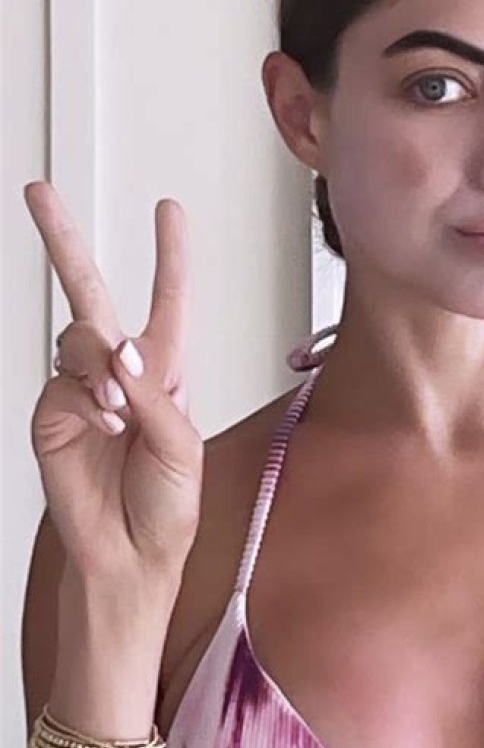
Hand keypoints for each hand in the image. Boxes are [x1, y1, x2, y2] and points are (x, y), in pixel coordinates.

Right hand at [23, 181, 203, 597]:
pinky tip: (105, 424)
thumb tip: (118, 348)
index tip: (169, 210)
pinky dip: (87, 397)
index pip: (167, 301)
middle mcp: (119, 372)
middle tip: (39, 193)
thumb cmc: (167, 506)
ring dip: (102, 363)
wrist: (130, 554)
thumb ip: (152, 390)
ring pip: (78, 336)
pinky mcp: (51, 412)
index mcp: (163, 373)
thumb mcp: (181, 443)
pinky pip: (63, 380)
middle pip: (90, 292)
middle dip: (64, 240)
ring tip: (121, 408)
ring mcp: (80, 389)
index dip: (169, 254)